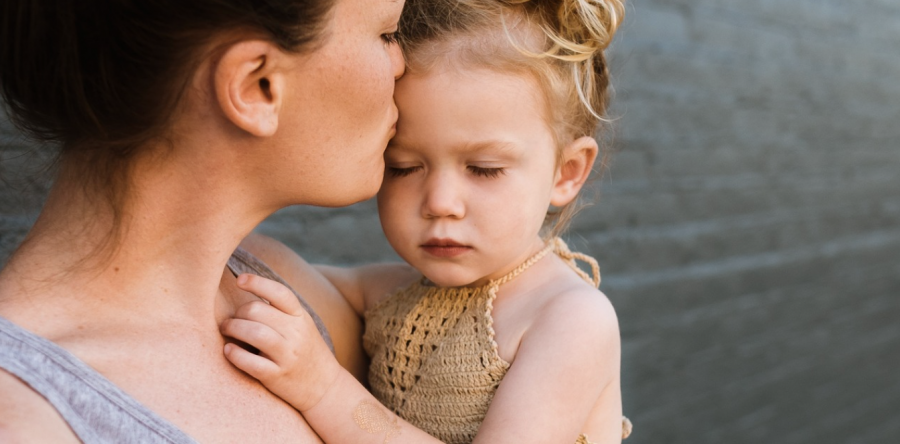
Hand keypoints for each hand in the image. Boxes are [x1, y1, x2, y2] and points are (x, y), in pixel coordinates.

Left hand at [220, 273, 342, 410]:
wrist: (325, 386)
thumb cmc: (306, 351)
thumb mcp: (302, 325)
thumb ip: (280, 311)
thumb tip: (248, 290)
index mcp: (301, 317)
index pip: (279, 292)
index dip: (257, 282)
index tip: (239, 280)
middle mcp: (296, 333)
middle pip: (257, 310)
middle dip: (238, 312)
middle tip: (230, 320)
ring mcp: (287, 355)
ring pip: (254, 332)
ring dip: (232, 328)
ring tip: (226, 330)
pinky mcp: (277, 376)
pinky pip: (250, 362)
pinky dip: (235, 354)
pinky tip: (228, 350)